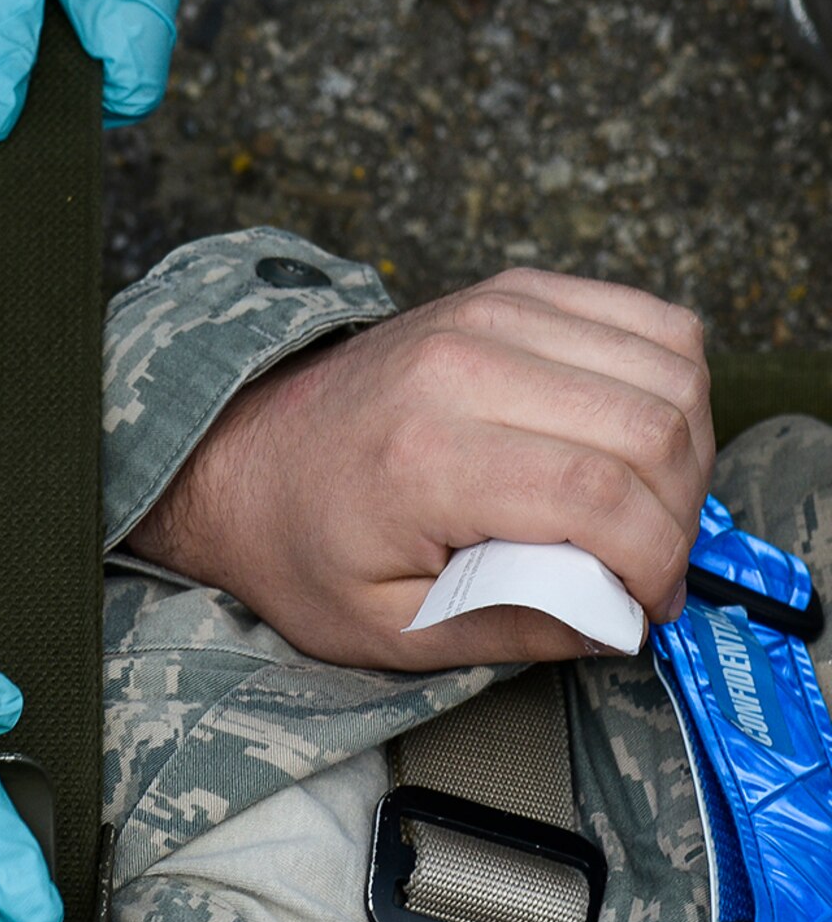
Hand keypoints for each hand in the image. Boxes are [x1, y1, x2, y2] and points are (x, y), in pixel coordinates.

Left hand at [127, 269, 712, 668]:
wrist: (236, 460)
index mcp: (423, 456)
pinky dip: (668, 381)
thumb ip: (515, 628)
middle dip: (678, 515)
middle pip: (651, 427)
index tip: (648, 604)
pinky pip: (647, 318)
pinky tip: (630, 437)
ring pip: (670, 365)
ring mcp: (486, 315)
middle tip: (648, 565)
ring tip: (642, 506)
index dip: (654, 562)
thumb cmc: (302, 549)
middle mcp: (460, 367)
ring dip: (686, 449)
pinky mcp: (507, 292)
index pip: (601, 495)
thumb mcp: (388, 629)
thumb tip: (624, 615)